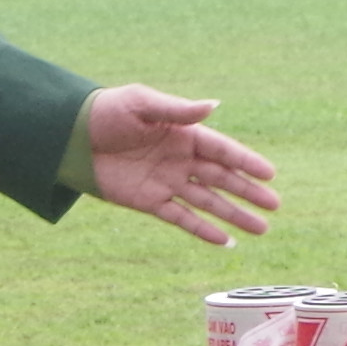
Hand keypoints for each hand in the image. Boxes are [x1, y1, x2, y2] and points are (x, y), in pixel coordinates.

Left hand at [80, 86, 280, 244]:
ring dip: (234, 215)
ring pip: (208, 202)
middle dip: (249, 192)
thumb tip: (214, 105)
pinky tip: (225, 241)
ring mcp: (167, 182)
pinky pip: (181, 218)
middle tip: (275, 205)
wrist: (71, 137)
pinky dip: (203, 230)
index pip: (223, 150)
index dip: (247, 162)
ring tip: (261, 229)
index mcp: (183, 134)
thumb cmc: (107, 112)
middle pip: (222, 179)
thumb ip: (177, 110)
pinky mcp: (149, 201)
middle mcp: (181, 160)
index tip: (271, 174)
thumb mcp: (142, 104)